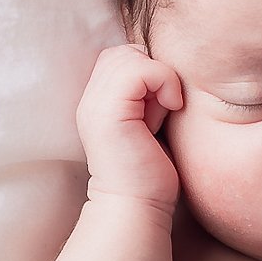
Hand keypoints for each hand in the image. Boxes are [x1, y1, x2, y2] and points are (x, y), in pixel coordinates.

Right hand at [75, 42, 184, 211]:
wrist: (137, 209)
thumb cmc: (151, 175)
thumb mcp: (151, 124)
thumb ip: (148, 95)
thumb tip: (171, 69)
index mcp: (97, 102)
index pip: (121, 56)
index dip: (148, 72)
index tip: (161, 108)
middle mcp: (90, 100)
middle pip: (125, 52)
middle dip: (152, 74)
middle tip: (163, 111)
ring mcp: (95, 105)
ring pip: (132, 57)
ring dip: (159, 81)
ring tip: (162, 114)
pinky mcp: (109, 113)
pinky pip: (141, 70)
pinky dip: (163, 83)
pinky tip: (170, 110)